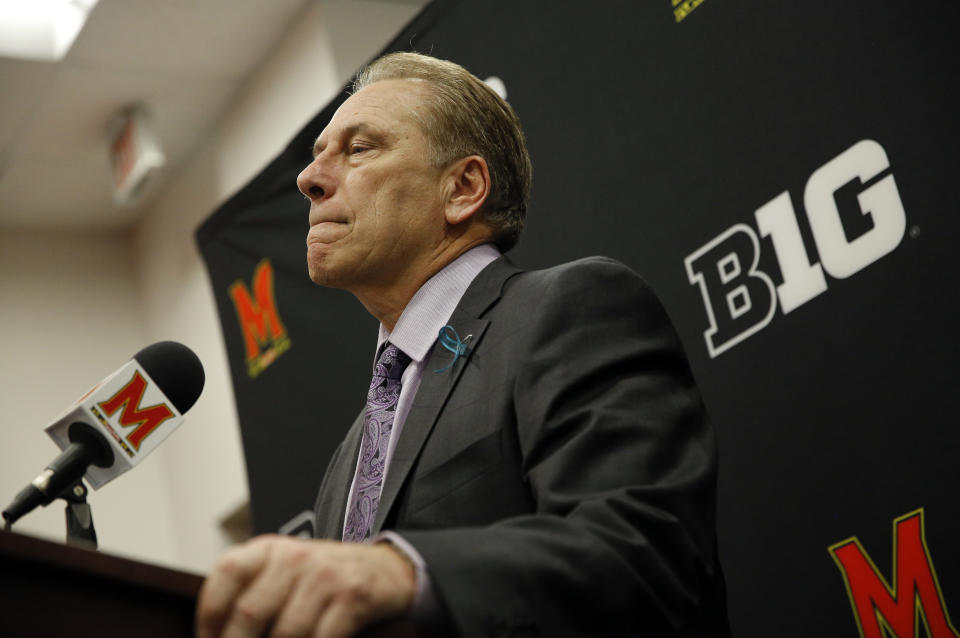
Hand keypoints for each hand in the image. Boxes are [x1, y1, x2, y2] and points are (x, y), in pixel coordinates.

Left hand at [196, 535, 416, 637]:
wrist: (388, 569)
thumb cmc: (327, 579)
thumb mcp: (285, 573)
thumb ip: (253, 595)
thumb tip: (219, 636)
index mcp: (271, 549)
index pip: (226, 574)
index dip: (209, 616)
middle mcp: (295, 557)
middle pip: (250, 614)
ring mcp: (325, 576)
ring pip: (285, 634)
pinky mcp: (353, 597)